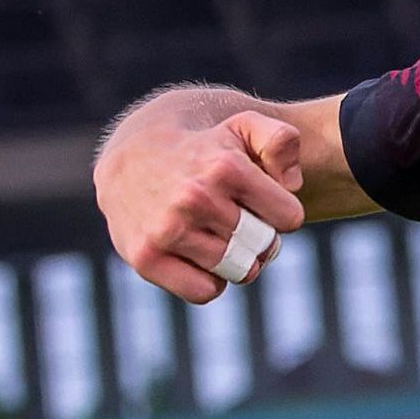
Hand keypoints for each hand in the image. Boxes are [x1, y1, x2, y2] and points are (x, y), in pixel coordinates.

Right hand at [98, 104, 309, 303]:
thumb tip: (292, 185)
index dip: (281, 212)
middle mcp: (196, 198)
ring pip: (239, 271)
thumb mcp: (242, 127)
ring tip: (216, 235)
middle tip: (241, 223)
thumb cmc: (199, 149)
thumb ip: (281, 141)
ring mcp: (168, 229)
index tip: (261, 203)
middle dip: (261, 239)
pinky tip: (197, 255)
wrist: (127, 161)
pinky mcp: (146, 257)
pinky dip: (208, 281)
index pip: (290, 217)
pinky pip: (204, 291)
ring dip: (236, 260)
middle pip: (264, 247)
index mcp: (226, 167)